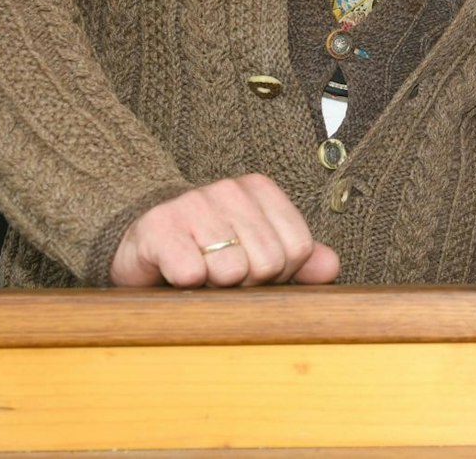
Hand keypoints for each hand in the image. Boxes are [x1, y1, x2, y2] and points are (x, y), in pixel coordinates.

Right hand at [109, 174, 339, 287]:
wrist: (145, 245)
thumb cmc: (210, 251)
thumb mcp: (260, 251)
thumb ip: (301, 258)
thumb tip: (331, 266)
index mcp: (261, 189)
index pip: (298, 248)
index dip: (280, 274)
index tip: (254, 270)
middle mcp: (229, 189)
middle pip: (269, 262)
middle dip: (249, 283)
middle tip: (224, 275)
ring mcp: (193, 204)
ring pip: (232, 270)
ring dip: (216, 286)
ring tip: (202, 273)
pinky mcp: (159, 228)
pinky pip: (191, 273)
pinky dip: (187, 284)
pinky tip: (177, 275)